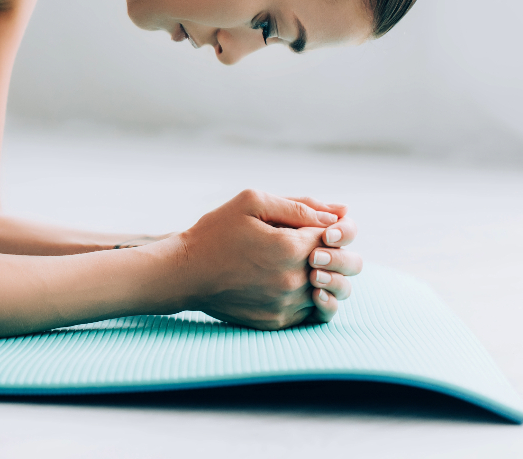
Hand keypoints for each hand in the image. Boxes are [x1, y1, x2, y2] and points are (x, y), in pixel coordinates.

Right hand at [175, 189, 353, 329]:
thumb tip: (339, 212)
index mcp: (290, 248)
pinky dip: (306, 295)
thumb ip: (298, 205)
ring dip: (319, 275)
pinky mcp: (278, 321)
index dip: (325, 227)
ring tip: (292, 262)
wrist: (184, 273)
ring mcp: (286, 305)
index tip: (305, 225)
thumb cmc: (215, 232)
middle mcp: (293, 281)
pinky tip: (285, 281)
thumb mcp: (252, 203)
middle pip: (337, 266)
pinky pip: (311, 311)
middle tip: (304, 244)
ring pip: (328, 291)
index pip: (334, 236)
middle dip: (328, 251)